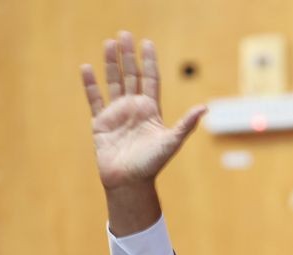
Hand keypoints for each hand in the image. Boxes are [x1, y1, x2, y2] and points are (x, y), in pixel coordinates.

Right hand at [80, 31, 205, 189]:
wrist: (130, 182)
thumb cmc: (152, 164)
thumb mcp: (172, 141)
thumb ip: (186, 124)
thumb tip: (205, 108)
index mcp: (151, 110)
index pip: (150, 79)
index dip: (149, 62)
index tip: (147, 43)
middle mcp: (134, 108)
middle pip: (131, 76)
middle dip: (128, 56)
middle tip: (124, 34)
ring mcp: (117, 114)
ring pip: (113, 83)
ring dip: (111, 63)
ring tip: (109, 43)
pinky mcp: (101, 123)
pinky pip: (95, 99)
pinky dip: (90, 85)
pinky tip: (87, 68)